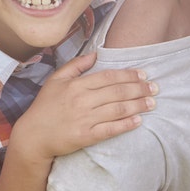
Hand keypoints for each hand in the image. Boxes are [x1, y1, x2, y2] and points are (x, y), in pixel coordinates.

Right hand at [11, 51, 155, 162]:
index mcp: (76, 85)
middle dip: (139, 89)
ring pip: (117, 109)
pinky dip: (126, 124)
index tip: (143, 75)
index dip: (128, 75)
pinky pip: (110, 129)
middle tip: (155, 88)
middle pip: (117, 92)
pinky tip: (138, 121)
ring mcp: (85, 119)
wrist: (33, 135)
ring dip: (137, 105)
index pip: (108, 77)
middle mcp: (82, 100)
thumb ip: (75, 65)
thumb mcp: (56, 80)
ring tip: (152, 103)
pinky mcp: (86, 136)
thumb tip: (95, 54)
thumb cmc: (45, 106)